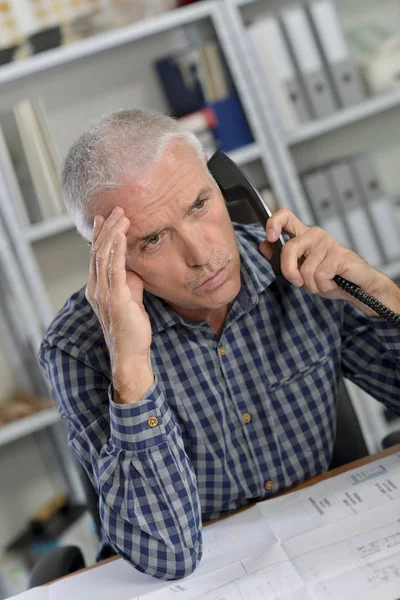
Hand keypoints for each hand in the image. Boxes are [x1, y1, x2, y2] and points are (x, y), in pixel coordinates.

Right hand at [86, 206, 152, 401]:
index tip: (105, 216)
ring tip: (123, 215)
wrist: (131, 353)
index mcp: (96, 288)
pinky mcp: (115, 298)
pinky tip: (124, 235)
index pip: (96, 255)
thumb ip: (129, 281)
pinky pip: (115, 268)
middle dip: (107, 228)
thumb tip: (134, 266)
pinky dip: (118, 249)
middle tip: (116, 209)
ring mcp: (103, 293)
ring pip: (104, 255)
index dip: (99, 234)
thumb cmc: (131, 328)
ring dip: (114, 233)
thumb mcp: (130, 298)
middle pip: (97, 251)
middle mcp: (95, 288)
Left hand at [259, 209, 398, 315]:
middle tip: (298, 282)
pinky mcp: (339, 254)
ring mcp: (327, 243)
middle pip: (289, 249)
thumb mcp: (301, 270)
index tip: (270, 237)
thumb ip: (283, 257)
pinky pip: (320, 276)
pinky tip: (333, 282)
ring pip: (305, 270)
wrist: (358, 287)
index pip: (285, 216)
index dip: (273, 223)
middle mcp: (314, 235)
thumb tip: (264, 245)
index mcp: (303, 236)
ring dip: (313, 285)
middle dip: (289, 272)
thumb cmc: (331, 277)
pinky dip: (324, 286)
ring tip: (324, 281)